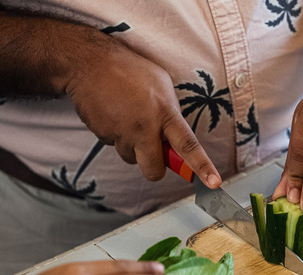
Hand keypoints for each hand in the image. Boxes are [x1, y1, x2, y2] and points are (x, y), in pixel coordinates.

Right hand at [65, 42, 220, 187]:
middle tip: (152, 150)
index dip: (202, 167)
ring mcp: (122, 134)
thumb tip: (174, 136)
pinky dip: (115, 135)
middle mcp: (145, 127)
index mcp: (165, 113)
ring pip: (131, 158)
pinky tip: (114, 114)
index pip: (188, 146)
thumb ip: (170, 114)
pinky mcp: (103, 135)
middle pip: (154, 170)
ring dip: (132, 146)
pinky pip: (114, 145)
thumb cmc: (129, 70)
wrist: (90, 63)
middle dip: (154, 167)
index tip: (213, 183)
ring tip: (128, 118)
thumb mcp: (162, 86)